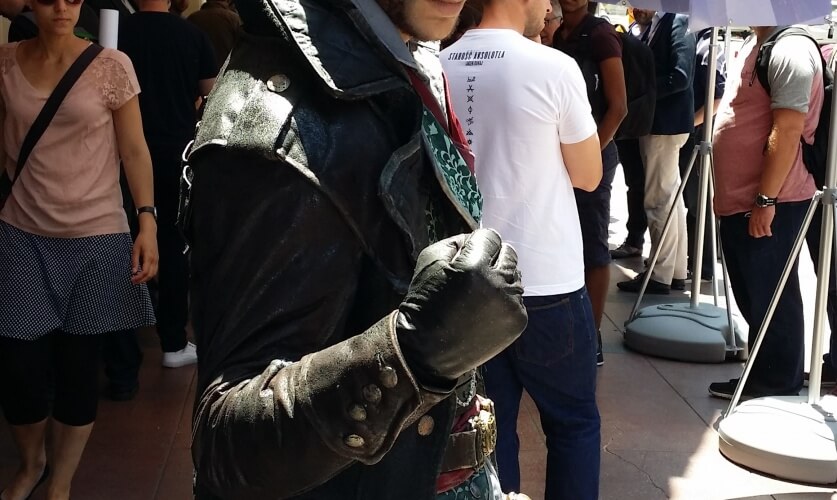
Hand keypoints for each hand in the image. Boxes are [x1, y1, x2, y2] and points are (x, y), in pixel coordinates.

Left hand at [131, 227, 158, 283]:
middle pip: (150, 274)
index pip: (145, 272)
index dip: (139, 277)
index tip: (132, 279)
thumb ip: (135, 261)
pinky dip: (149, 274)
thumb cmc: (141, 240)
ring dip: (146, 278)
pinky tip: (143, 274)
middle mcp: (154, 260)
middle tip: (134, 282)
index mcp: (149, 257)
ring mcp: (157, 260)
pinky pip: (155, 270)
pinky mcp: (157, 259)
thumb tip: (133, 272)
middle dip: (142, 280)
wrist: (150, 233)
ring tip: (138, 279)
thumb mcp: (135, 250)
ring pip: (154, 273)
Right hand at [396, 229, 527, 389]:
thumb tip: (480, 238)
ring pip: (516, 276)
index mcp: (474, 265)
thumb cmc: (426, 300)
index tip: (466, 257)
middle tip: (474, 275)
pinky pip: (517, 298)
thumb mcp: (430, 259)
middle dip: (493, 259)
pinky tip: (485, 311)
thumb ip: (458, 241)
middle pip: (509, 253)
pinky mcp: (518, 321)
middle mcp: (498, 283)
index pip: (491, 236)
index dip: (477, 244)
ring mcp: (511, 304)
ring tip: (478, 295)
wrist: (428, 349)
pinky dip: (504, 300)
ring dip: (500, 279)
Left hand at [748, 205, 774, 237]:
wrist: (764, 202)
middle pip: (756, 234)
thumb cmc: (760, 205)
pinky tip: (770, 234)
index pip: (751, 232)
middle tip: (764, 233)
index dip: (755, 233)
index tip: (758, 232)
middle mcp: (754, 223)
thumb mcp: (754, 213)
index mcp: (751, 221)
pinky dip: (769, 233)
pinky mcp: (766, 223)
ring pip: (761, 234)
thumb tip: (758, 220)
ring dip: (764, 234)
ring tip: (767, 232)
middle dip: (760, 235)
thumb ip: (755, 218)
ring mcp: (760, 223)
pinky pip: (766, 231)